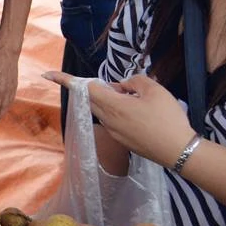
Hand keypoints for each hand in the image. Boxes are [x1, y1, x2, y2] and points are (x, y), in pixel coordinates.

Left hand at [77, 73, 191, 165]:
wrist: (178, 151)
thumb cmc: (167, 118)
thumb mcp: (155, 90)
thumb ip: (134, 81)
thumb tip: (122, 86)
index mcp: (113, 106)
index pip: (84, 89)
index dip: (66, 80)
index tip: (47, 75)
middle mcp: (107, 120)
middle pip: (92, 99)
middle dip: (100, 89)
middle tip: (125, 88)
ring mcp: (114, 133)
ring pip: (103, 111)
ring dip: (112, 101)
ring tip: (138, 99)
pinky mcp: (122, 141)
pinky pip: (112, 121)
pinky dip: (119, 112)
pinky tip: (141, 113)